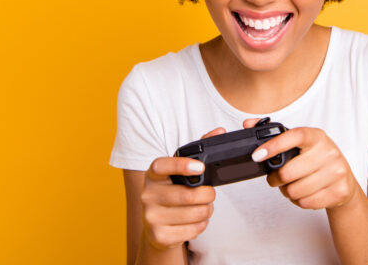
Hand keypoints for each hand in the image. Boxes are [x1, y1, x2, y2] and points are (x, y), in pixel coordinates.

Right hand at [141, 127, 225, 249]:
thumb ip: (199, 150)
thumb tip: (219, 131)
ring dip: (207, 211)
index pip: (162, 166)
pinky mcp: (158, 235)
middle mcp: (147, 194)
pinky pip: (192, 230)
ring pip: (194, 214)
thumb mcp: (180, 172)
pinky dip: (201, 225)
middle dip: (208, 195)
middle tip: (209, 194)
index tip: (200, 166)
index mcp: (153, 174)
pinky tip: (194, 221)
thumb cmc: (172, 193)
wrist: (156, 227)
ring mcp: (150, 216)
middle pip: (189, 195)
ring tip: (203, 208)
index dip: (181, 165)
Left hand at [242, 119, 360, 210]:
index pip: (294, 136)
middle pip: (288, 172)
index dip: (274, 145)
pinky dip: (300, 201)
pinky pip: (306, 202)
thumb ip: (274, 134)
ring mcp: (336, 171)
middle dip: (276, 179)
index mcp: (316, 136)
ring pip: (295, 191)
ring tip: (293, 185)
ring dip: (288, 192)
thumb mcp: (300, 144)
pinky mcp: (339, 191)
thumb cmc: (317, 159)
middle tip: (277, 178)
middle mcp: (329, 152)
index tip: (257, 155)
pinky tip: (305, 193)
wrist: (345, 180)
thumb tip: (248, 124)